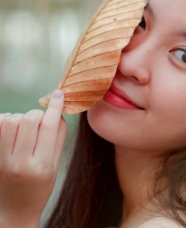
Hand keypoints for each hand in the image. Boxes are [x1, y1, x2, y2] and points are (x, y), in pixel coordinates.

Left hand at [0, 90, 66, 227]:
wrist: (14, 211)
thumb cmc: (39, 189)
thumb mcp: (55, 167)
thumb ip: (58, 139)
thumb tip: (58, 112)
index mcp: (41, 166)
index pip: (49, 127)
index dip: (55, 107)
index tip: (59, 94)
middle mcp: (19, 163)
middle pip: (29, 119)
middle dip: (37, 114)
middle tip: (39, 123)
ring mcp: (1, 160)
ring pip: (10, 119)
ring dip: (20, 117)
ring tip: (24, 129)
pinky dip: (5, 122)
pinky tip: (11, 131)